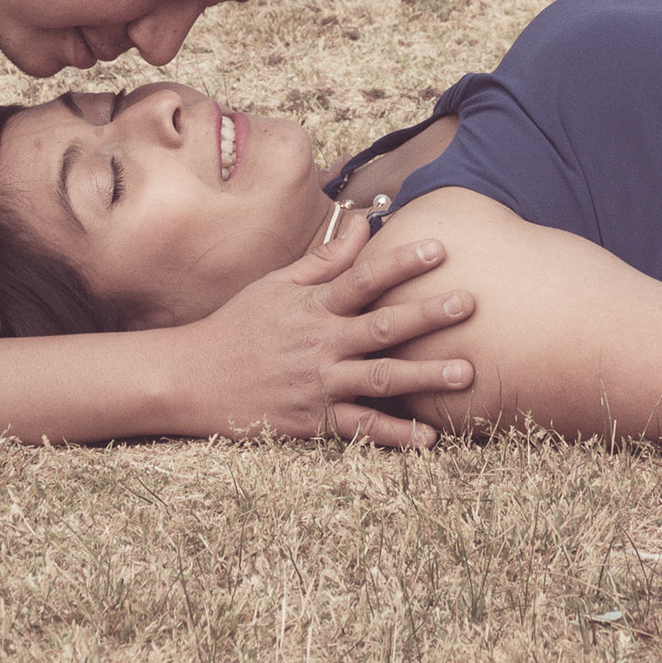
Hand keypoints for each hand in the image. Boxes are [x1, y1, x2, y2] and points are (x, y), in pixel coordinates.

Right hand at [178, 221, 475, 447]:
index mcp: (313, 306)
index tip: (440, 249)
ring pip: (379, 378)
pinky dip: (395, 435)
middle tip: (469, 304)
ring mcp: (318, 383)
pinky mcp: (312, 421)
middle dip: (426, 315)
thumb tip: (363, 224)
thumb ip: (325, 259)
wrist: (192, 379)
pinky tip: (429, 438)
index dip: (401, 263)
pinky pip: (361, 429)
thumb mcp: (277, 285)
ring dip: (424, 376)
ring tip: (466, 372)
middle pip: (381, 326)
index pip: (364, 278)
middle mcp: (320, 343)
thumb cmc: (239, 326)